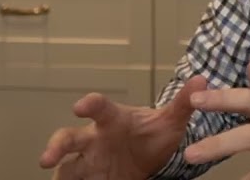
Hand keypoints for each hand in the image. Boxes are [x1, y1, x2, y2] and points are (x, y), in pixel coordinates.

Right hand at [39, 75, 208, 179]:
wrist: (150, 159)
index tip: (81, 106)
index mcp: (112, 120)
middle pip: (68, 139)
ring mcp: (88, 163)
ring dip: (59, 175)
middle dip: (56, 147)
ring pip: (65, 169)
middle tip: (47, 158)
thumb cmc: (152, 134)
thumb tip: (202, 80)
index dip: (90, 105)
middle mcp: (94, 140)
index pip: (99, 108)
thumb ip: (184, 103)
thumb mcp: (171, 121)